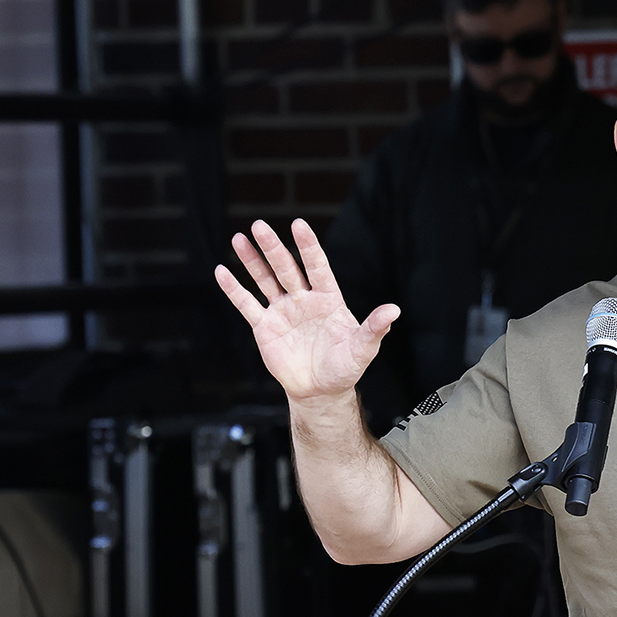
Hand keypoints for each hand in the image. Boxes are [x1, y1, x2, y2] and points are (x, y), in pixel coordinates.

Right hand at [213, 219, 398, 404]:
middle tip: (259, 226)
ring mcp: (283, 311)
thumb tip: (394, 310)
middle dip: (273, 248)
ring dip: (252, 261)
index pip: (317, 267)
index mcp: (328, 299)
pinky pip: (247, 305)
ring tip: (238, 239)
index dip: (308, 247)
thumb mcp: (362, 349)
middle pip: (286, 268)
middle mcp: (304, 299)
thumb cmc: (344, 368)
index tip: (298, 225)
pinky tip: (222, 271)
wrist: (320, 391)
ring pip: (265, 280)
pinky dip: (234, 289)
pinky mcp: (265, 327)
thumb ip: (374, 328)